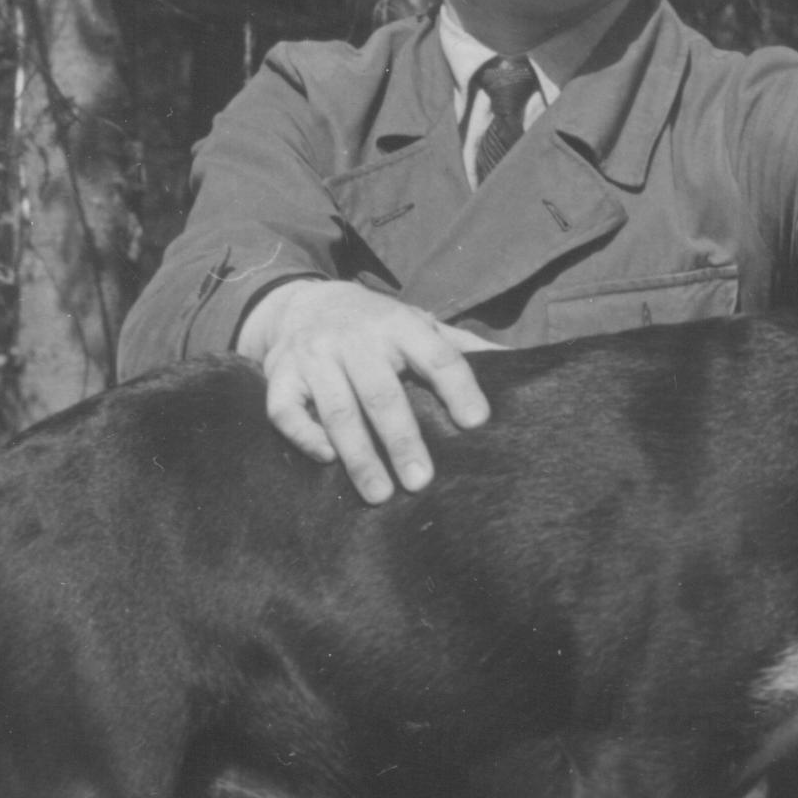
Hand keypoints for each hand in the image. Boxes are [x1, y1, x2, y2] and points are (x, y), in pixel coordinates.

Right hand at [235, 279, 496, 502]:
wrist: (304, 303)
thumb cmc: (376, 325)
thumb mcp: (419, 324)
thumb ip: (461, 347)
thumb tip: (517, 364)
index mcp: (399, 324)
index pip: (436, 356)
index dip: (458, 388)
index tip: (476, 423)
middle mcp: (355, 338)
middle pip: (382, 393)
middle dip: (402, 440)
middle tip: (422, 482)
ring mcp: (314, 356)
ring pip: (338, 410)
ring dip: (359, 455)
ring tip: (380, 494)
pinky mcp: (280, 375)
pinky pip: (285, 411)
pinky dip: (305, 436)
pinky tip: (327, 460)